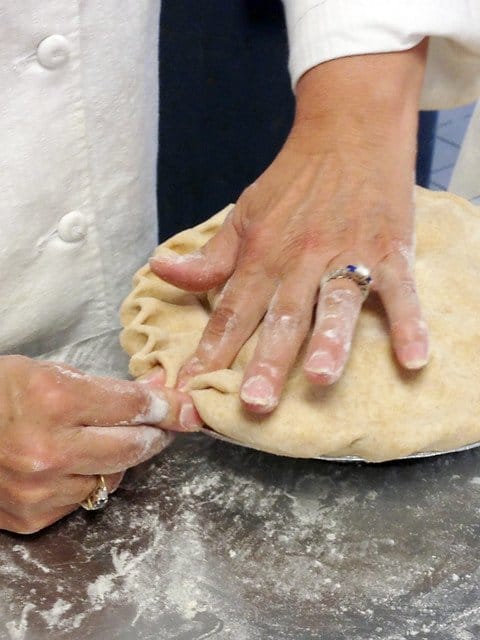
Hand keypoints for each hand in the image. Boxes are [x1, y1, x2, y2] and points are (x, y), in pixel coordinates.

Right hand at [0, 356, 201, 533]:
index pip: (133, 406)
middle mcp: (50, 449)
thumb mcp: (47, 371)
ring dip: (121, 457)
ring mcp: (41, 489)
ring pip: (114, 476)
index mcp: (55, 400)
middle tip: (164, 425)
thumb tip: (155, 396)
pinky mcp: (33, 517)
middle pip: (134, 446)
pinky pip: (84, 497)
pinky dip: (89, 478)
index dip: (167, 406)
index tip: (187, 408)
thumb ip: (104, 387)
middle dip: (156, 434)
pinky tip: (74, 462)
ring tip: (109, 439)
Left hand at [150, 42, 429, 413]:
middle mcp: (300, 260)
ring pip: (335, 303)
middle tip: (254, 404)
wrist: (347, 129)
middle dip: (267, 362)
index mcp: (262, 255)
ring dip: (330, 341)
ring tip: (321, 379)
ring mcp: (346, 254)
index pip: (230, 311)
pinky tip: (412, 358)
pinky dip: (408, 322)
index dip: (209, 352)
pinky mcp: (388, 249)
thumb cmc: (293, 179)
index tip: (191, 389)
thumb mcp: (243, 214)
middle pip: (281, 317)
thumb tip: (159, 270)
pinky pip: (400, 290)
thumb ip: (209, 256)